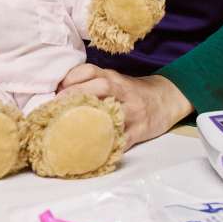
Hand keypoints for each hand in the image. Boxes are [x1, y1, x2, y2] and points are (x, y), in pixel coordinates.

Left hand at [57, 65, 191, 147]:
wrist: (167, 99)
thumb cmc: (132, 91)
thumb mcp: (114, 80)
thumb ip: (91, 82)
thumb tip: (59, 92)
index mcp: (113, 77)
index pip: (91, 70)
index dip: (71, 78)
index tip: (56, 90)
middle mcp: (123, 91)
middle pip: (101, 86)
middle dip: (76, 95)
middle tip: (56, 108)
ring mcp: (133, 111)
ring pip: (113, 111)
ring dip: (89, 120)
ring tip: (68, 129)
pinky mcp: (140, 130)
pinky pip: (123, 139)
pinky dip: (108, 145)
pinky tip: (91, 151)